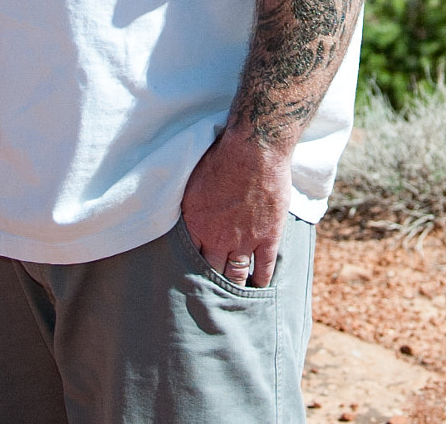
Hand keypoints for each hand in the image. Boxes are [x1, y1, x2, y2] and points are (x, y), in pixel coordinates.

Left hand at [180, 128, 290, 288]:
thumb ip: (187, 206)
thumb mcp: (192, 182)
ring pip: (236, 274)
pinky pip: (264, 268)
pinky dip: (260, 280)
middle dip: (208, 283)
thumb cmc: (221, 158)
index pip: (186, 259)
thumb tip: (177, 215)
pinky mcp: (268, 237)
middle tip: (207, 293)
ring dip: (233, 285)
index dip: (187, 270)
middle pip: (210, 271)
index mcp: (195, 225)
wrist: (254, 150)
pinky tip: (259, 287)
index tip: (187, 279)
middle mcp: (217, 239)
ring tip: (231, 294)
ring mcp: (244, 240)